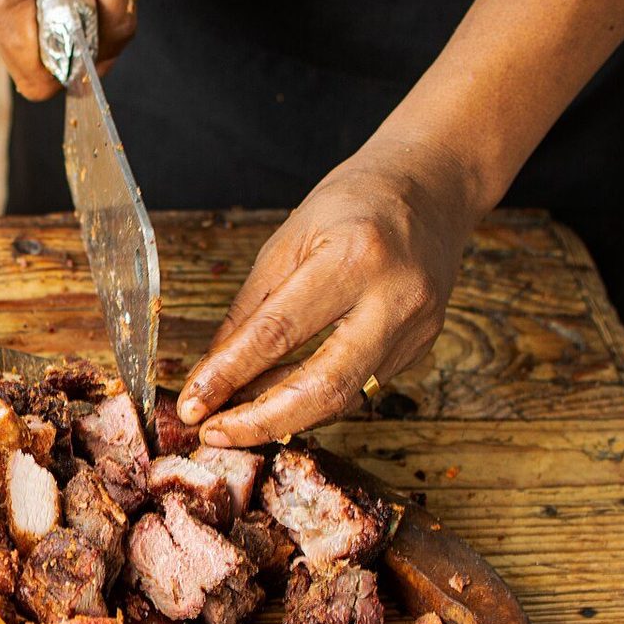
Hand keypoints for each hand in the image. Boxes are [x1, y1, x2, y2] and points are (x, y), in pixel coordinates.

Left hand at [177, 142, 480, 446]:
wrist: (431, 189)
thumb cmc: (353, 205)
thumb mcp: (288, 241)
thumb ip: (249, 311)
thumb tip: (210, 373)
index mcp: (354, 257)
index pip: (279, 332)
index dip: (229, 375)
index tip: (192, 404)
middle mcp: (394, 298)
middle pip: (324, 386)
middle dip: (262, 421)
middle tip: (214, 434)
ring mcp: (415, 328)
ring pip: (342, 397)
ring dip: (283, 417)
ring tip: (234, 422)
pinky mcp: (420, 347)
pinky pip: (357, 386)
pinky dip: (312, 399)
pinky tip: (277, 401)